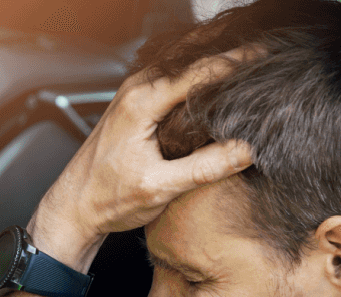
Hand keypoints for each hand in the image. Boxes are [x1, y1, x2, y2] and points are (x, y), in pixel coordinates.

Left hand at [31, 49, 255, 266]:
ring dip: (214, 52)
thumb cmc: (105, 198)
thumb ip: (204, 168)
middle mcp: (136, 89)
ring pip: (182, 59)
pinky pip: (173, 73)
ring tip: (251, 53)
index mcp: (141, 103)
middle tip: (266, 46)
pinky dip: (198, 67)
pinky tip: (219, 75)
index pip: (199, 70)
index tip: (268, 56)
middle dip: (229, 44)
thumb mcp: (159, 188)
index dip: (238, 61)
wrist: (73, 206)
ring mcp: (134, 92)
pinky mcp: (136, 103)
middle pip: (191, 52)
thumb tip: (247, 150)